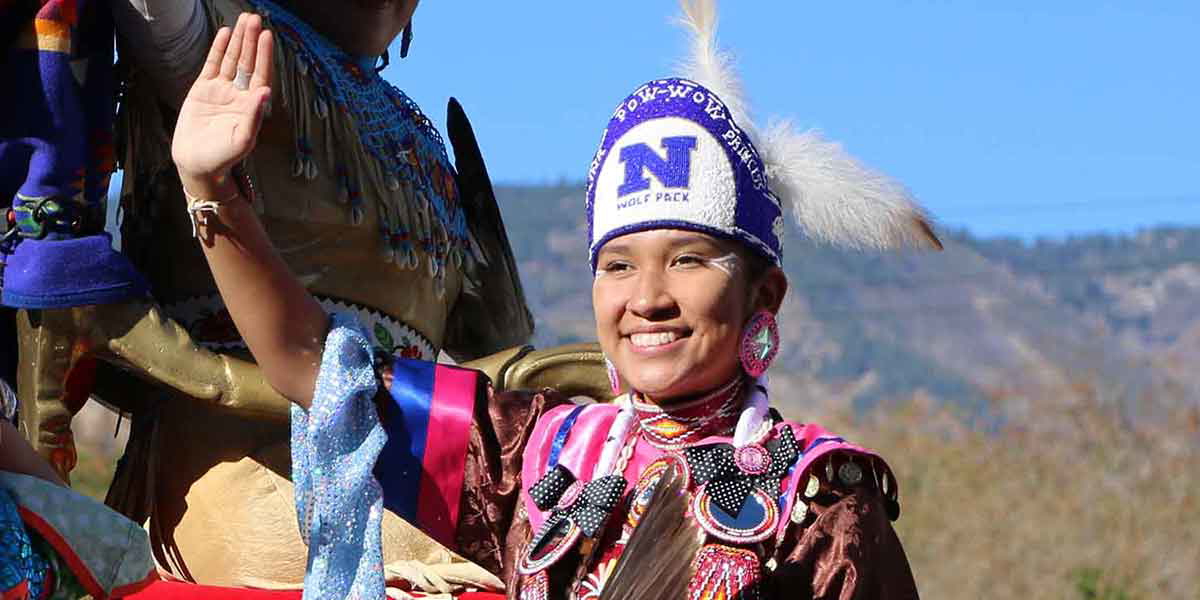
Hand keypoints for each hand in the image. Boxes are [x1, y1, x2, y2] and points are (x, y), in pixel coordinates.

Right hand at [172, 13, 272, 192]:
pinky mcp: (202, 90)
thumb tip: (266, 91)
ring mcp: (221, 91)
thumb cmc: (222, 157)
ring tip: (244, 20)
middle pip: (247, 62)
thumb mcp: (242, 139)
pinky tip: (225, 34)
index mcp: (251, 106)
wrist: (197, 164)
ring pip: (231, 60)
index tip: (267, 36)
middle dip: (251, 41)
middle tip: (255, 19)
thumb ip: (253, 115)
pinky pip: (212, 65)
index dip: (264, 56)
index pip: (260, 75)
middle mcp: (238, 95)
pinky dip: (219, 49)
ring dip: (238, 41)